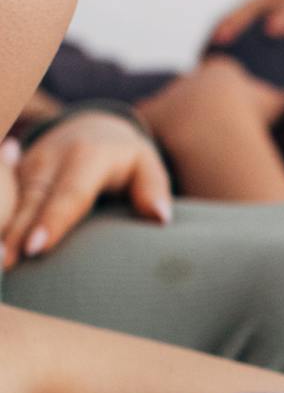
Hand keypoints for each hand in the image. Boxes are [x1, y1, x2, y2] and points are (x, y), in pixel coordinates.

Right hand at [0, 110, 172, 267]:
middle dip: (15, 232)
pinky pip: (0, 197)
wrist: (90, 128)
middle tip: (5, 264)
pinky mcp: (12, 175)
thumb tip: (160, 218)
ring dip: (0, 230)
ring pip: (9, 201)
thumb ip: (152, 188)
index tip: (37, 248)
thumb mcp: (146, 164)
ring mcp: (26, 166)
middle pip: (32, 200)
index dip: (52, 221)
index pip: (69, 194)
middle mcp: (50, 159)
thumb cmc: (124, 158)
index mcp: (86, 157)